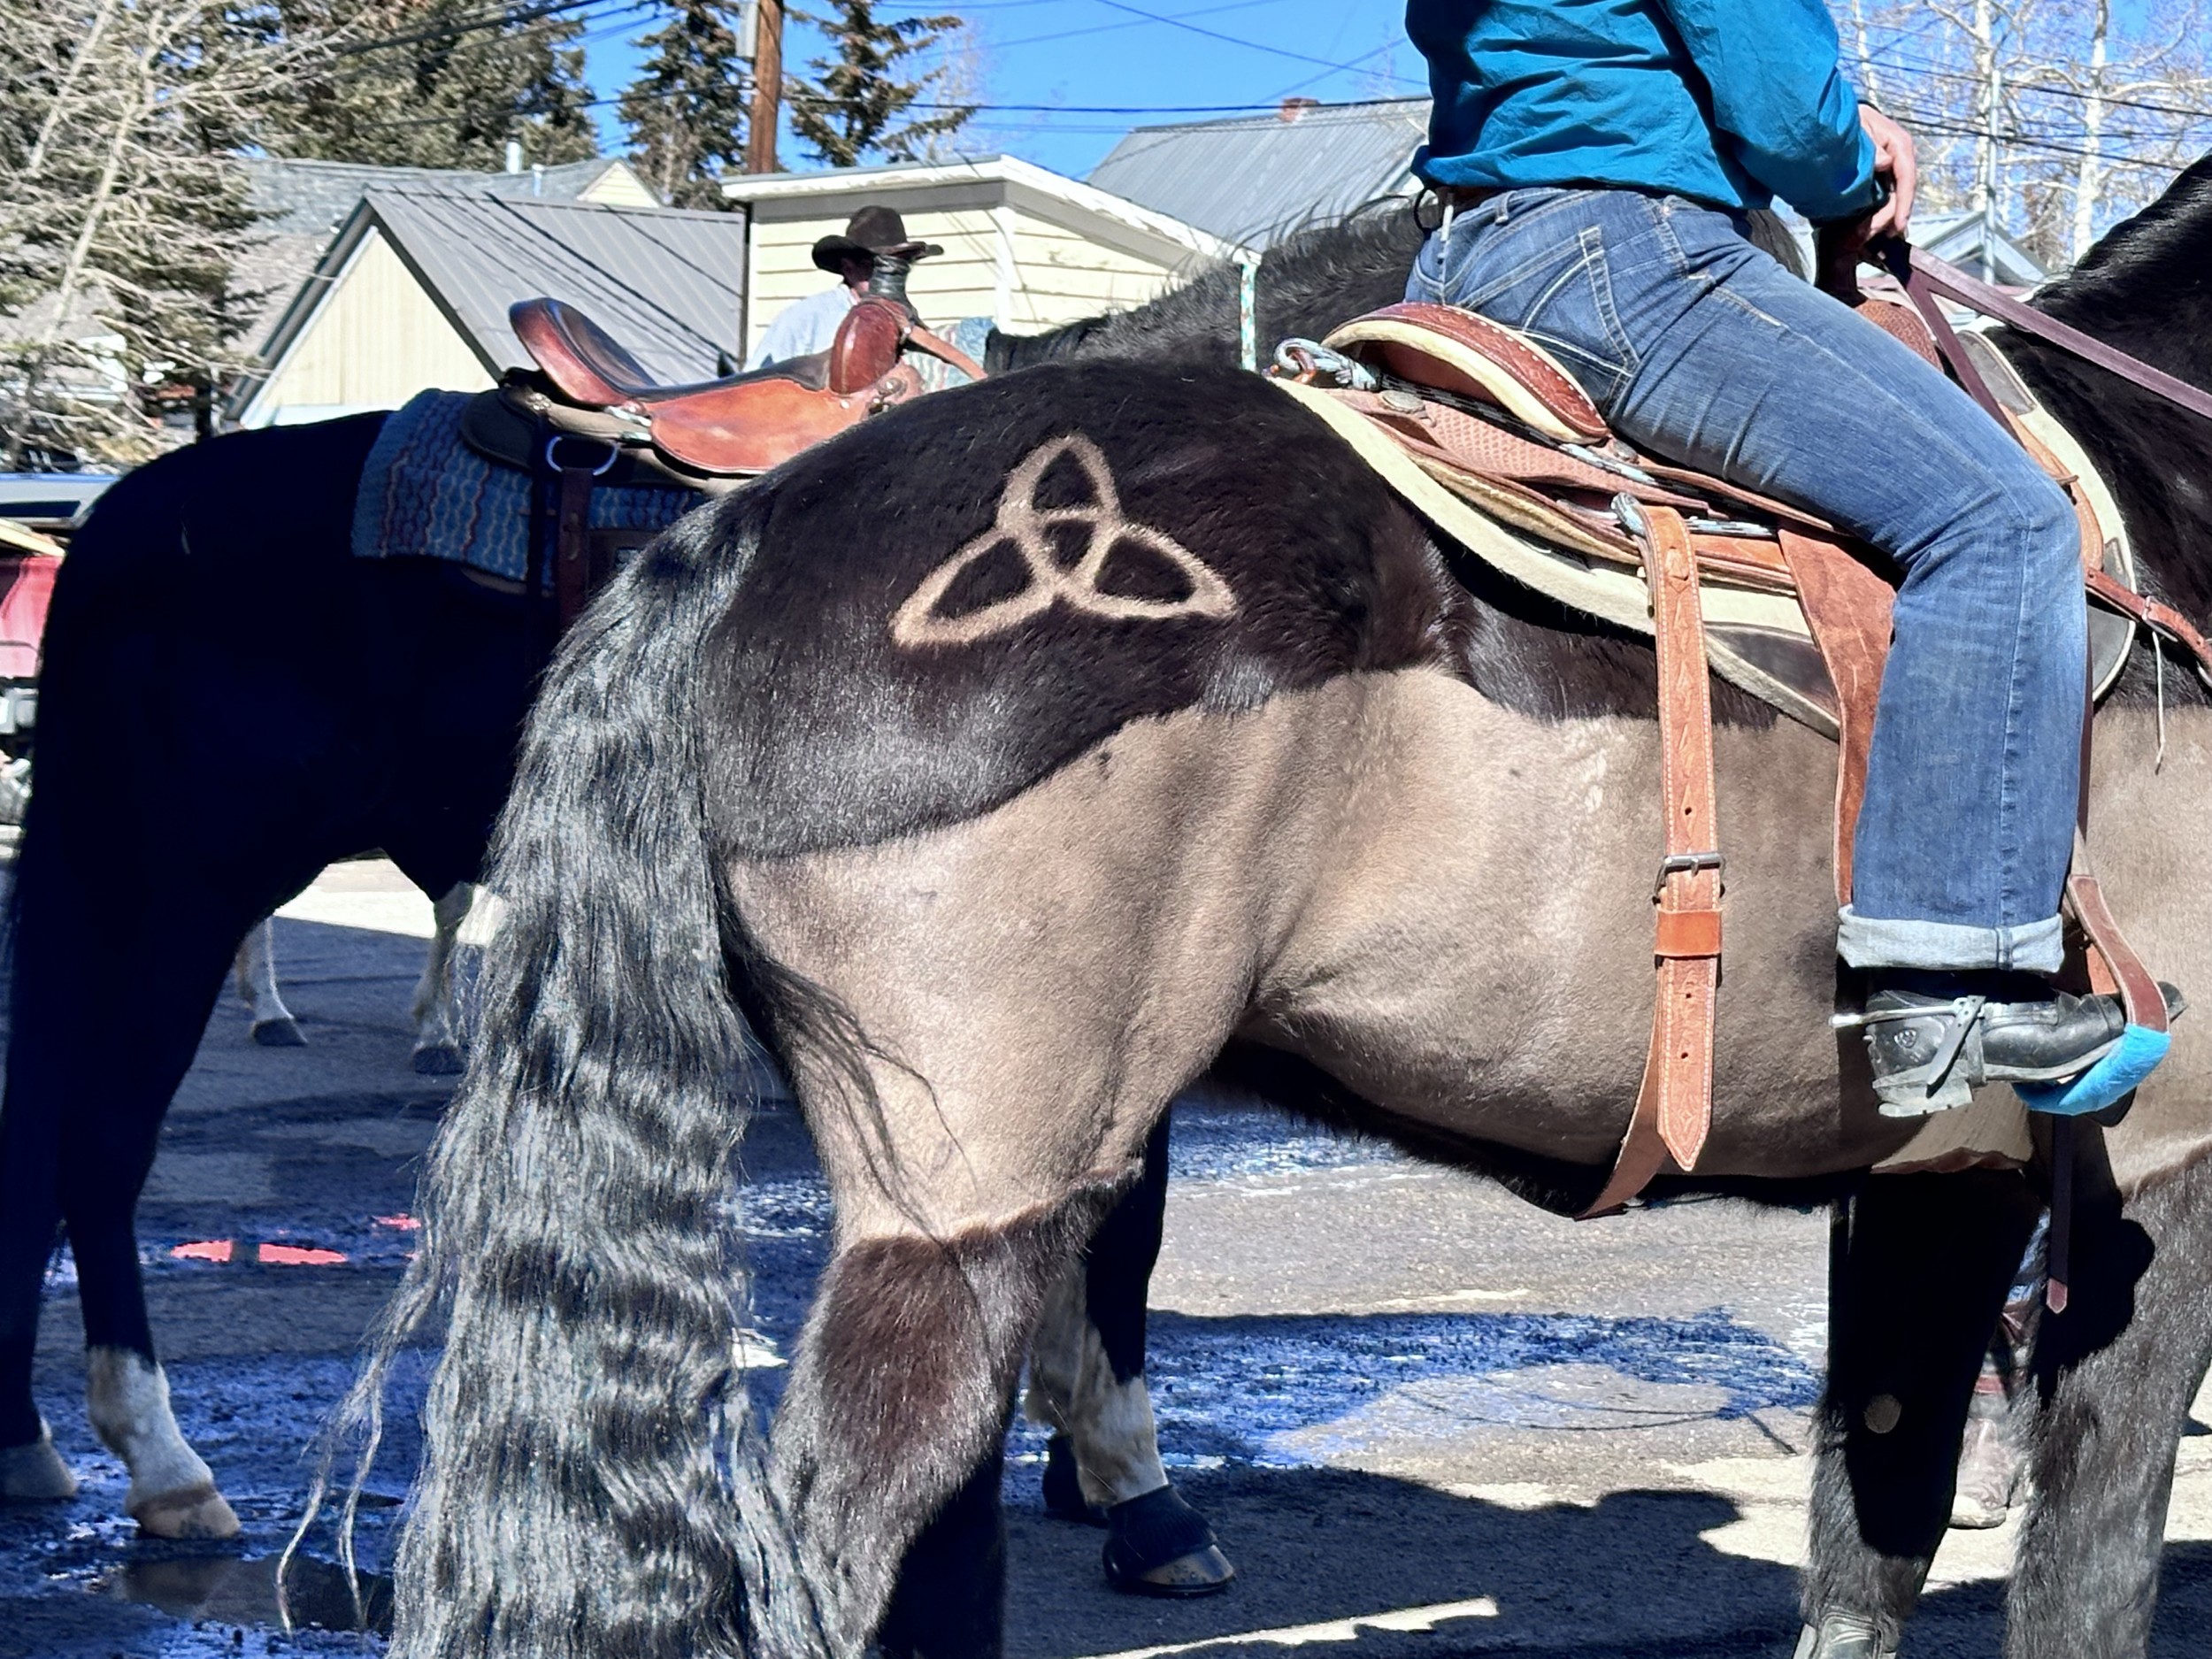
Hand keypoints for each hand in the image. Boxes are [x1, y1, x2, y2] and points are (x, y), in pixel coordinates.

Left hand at [1859, 104, 1916, 240]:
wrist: (1839, 118)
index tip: (1898, 224)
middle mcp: (1899, 158)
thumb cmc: (1849, 119)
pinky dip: (1874, 215)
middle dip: (1887, 218)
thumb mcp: (1858, 126)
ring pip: (1892, 200)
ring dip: (1880, 220)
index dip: (1904, 202)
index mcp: (1898, 144)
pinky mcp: (1880, 177)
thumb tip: (1884, 162)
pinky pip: (1882, 199)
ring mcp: (1890, 169)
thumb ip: (1869, 144)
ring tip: (1863, 236)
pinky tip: (1864, 228)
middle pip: (1900, 194)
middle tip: (1869, 236)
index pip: (1906, 176)